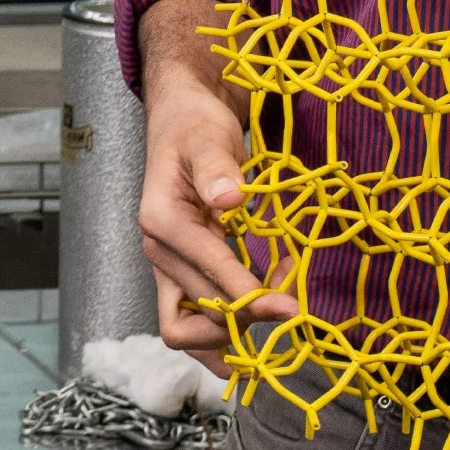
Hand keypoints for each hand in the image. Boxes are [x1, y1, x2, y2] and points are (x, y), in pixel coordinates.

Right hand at [135, 0, 296, 356]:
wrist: (183, 117)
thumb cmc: (195, 124)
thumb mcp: (207, 136)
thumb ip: (216, 167)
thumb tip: (230, 199)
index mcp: (160, 221)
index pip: (207, 272)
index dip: (247, 295)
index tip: (289, 306)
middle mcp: (158, 250)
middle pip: (196, 312)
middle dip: (245, 314)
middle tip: (292, 301)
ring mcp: (167, 264)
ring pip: (186, 328)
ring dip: (229, 332)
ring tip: (274, 311)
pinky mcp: (181, 269)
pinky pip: (194, 316)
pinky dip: (223, 326)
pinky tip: (258, 312)